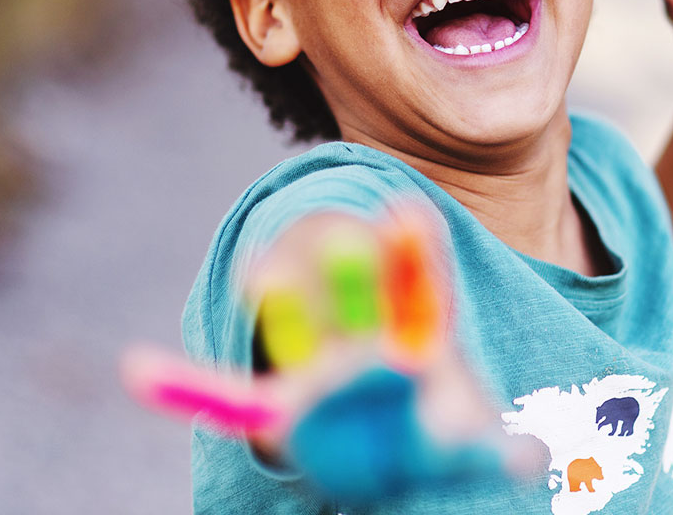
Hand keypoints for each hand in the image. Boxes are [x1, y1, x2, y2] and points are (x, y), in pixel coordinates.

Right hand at [122, 205, 519, 504]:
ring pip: (300, 322)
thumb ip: (491, 453)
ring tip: (262, 273)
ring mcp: (320, 364)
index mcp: (414, 338)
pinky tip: (140, 372)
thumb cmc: (425, 433)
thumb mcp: (459, 445)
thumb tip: (532, 463)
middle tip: (354, 236)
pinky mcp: (282, 404)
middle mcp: (363, 340)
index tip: (407, 210)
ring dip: (283, 300)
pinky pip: (232, 397)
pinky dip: (189, 388)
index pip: (418, 284)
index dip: (413, 248)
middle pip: (361, 293)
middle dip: (357, 268)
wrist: (380, 445)